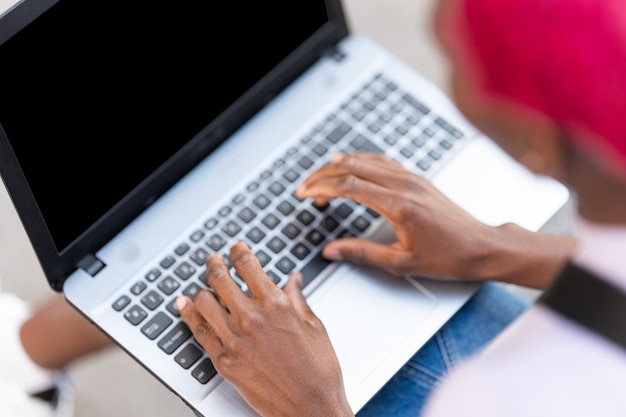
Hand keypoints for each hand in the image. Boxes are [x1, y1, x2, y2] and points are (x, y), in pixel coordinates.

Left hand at [176, 241, 353, 416]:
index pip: (248, 265)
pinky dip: (189, 314)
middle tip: (214, 260)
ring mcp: (234, 340)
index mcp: (277, 305)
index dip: (238, 251)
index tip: (236, 248)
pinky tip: (186, 306)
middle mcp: (252, 318)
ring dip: (203, 289)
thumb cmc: (318, 372)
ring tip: (205, 286)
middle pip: (220, 278)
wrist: (311, 409)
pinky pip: (198, 331)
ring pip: (204, 301)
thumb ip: (298, 299)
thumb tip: (293, 281)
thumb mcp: (315, 327)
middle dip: (215, 264)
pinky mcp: (224, 361)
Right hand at [296, 152, 505, 280]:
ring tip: (320, 178)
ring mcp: (412, 178)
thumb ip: (362, 253)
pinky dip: (360, 161)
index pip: (348, 186)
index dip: (320, 187)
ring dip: (339, 166)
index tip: (304, 193)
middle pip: (352, 167)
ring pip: (366, 160)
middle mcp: (404, 185)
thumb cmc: (448, 257)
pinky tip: (351, 167)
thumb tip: (331, 251)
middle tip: (305, 187)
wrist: (481, 246)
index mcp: (398, 205)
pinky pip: (382, 161)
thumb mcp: (401, 262)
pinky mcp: (417, 178)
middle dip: (323, 174)